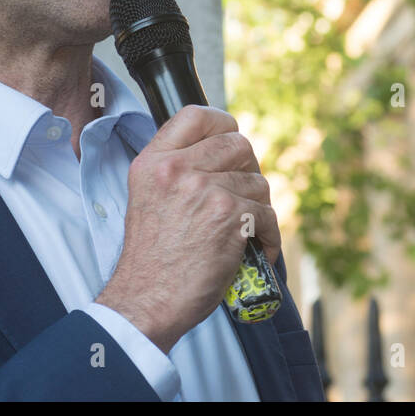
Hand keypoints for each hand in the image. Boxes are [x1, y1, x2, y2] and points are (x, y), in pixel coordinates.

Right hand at [95, 105, 279, 353]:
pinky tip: (257, 249)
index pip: (196, 115)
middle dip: (248, 169)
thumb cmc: (150, 259)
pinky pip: (267, 214)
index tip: (230, 140)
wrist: (146, 300)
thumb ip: (175, 171)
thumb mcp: (146, 198)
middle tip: (242, 194)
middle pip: (238, 144)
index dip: (222, 124)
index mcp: (154, 162)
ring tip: (244, 230)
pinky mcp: (230, 216)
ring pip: (257, 181)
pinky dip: (268, 236)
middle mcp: (178, 169)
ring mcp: (205, 190)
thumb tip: (218, 155)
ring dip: (257, 207)